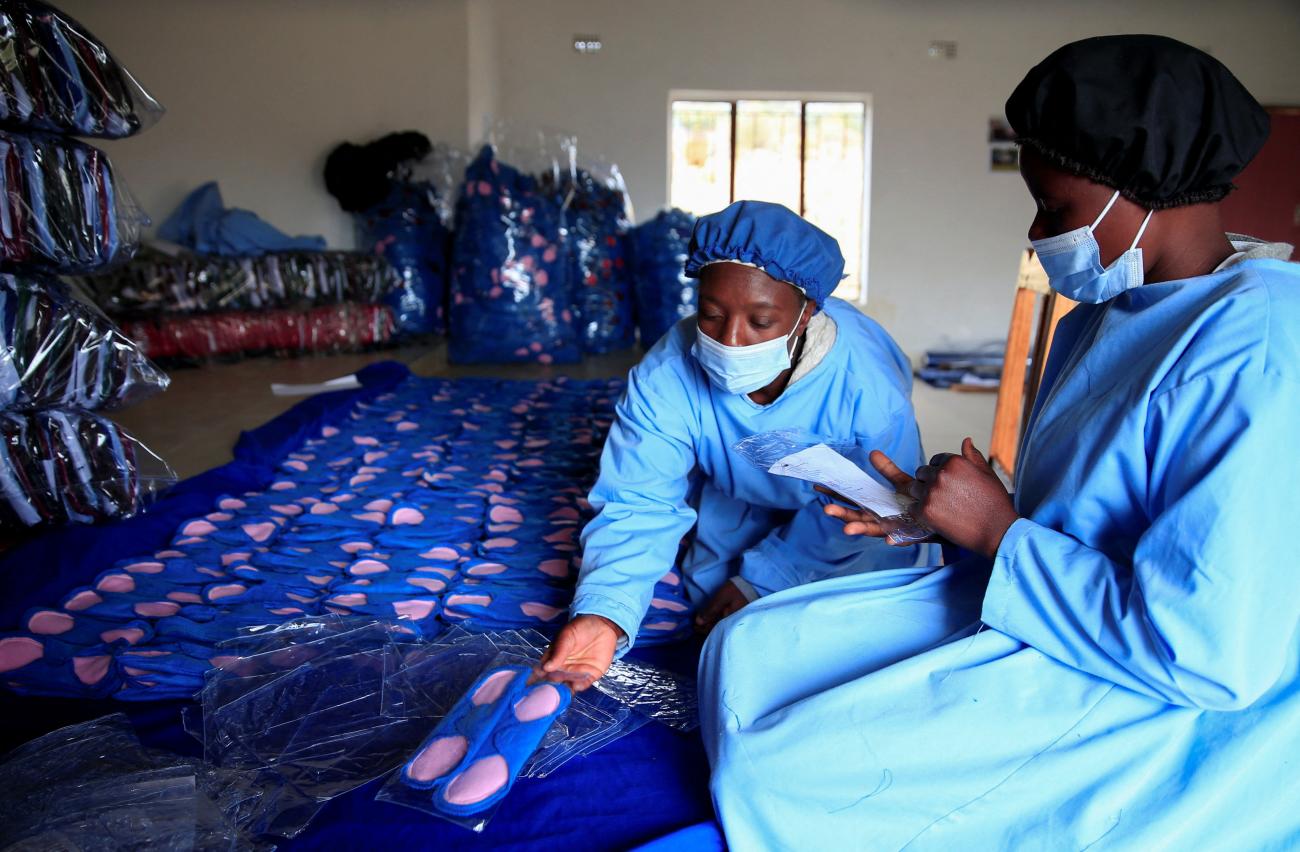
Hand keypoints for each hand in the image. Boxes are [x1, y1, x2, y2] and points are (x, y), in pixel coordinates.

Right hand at [540, 614, 621, 691]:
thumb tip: (546, 668)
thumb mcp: (567, 636)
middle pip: (554, 681)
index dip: (536, 679)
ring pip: (567, 685)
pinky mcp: (590, 675)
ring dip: (564, 689)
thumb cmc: (581, 628)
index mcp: (553, 658)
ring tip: (561, 688)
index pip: (542, 671)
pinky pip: (583, 684)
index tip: (532, 684)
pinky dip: (579, 686)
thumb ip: (558, 652)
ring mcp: (576, 673)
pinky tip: (575, 686)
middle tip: (549, 686)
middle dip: (551, 685)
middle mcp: (563, 669)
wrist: (603, 625)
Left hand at [694, 581, 748, 634]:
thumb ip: (710, 610)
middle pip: (716, 630)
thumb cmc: (737, 590)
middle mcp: (731, 623)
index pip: (711, 629)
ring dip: (712, 626)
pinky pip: (726, 623)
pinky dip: (718, 623)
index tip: (694, 627)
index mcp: (727, 621)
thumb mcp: (722, 597)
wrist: (755, 585)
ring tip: (704, 624)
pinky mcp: (739, 616)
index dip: (701, 629)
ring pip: (721, 627)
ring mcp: (736, 620)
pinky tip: (715, 621)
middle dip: (706, 629)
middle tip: (697, 627)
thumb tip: (698, 622)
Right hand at [820, 450, 920, 542]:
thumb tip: (873, 453)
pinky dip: (895, 540)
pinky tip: (889, 541)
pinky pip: (901, 540)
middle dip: (841, 514)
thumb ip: (887, 470)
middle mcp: (878, 518)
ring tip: (847, 529)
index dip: (835, 494)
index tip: (818, 486)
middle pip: (856, 516)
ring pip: (872, 530)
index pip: (850, 499)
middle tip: (826, 509)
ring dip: (859, 530)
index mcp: (873, 504)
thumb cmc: (918, 500)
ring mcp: (891, 528)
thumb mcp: (901, 482)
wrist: (940, 514)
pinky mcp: (907, 536)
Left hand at [909, 438, 1017, 557]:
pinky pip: (912, 507)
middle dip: (929, 483)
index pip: (934, 461)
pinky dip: (920, 513)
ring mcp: (931, 492)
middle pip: (921, 473)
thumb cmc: (995, 503)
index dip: (941, 473)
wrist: (998, 532)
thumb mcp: (987, 474)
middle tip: (945, 499)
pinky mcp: (925, 511)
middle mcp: (940, 474)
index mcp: (954, 461)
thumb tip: (966, 440)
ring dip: (923, 497)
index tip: (951, 486)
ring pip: (914, 489)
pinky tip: (937, 518)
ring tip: (942, 508)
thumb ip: (973, 456)